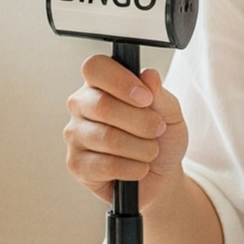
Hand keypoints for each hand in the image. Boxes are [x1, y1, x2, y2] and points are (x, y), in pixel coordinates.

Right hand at [65, 56, 189, 210]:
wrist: (161, 175)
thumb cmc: (160, 138)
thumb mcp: (169, 113)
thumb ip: (159, 93)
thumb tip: (149, 75)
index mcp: (99, 84)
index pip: (95, 68)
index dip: (121, 81)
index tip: (146, 98)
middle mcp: (81, 105)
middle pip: (103, 106)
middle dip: (141, 121)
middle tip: (158, 129)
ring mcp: (74, 135)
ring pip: (108, 138)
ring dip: (141, 148)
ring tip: (150, 150)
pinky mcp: (76, 164)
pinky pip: (107, 165)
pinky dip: (133, 168)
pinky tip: (138, 167)